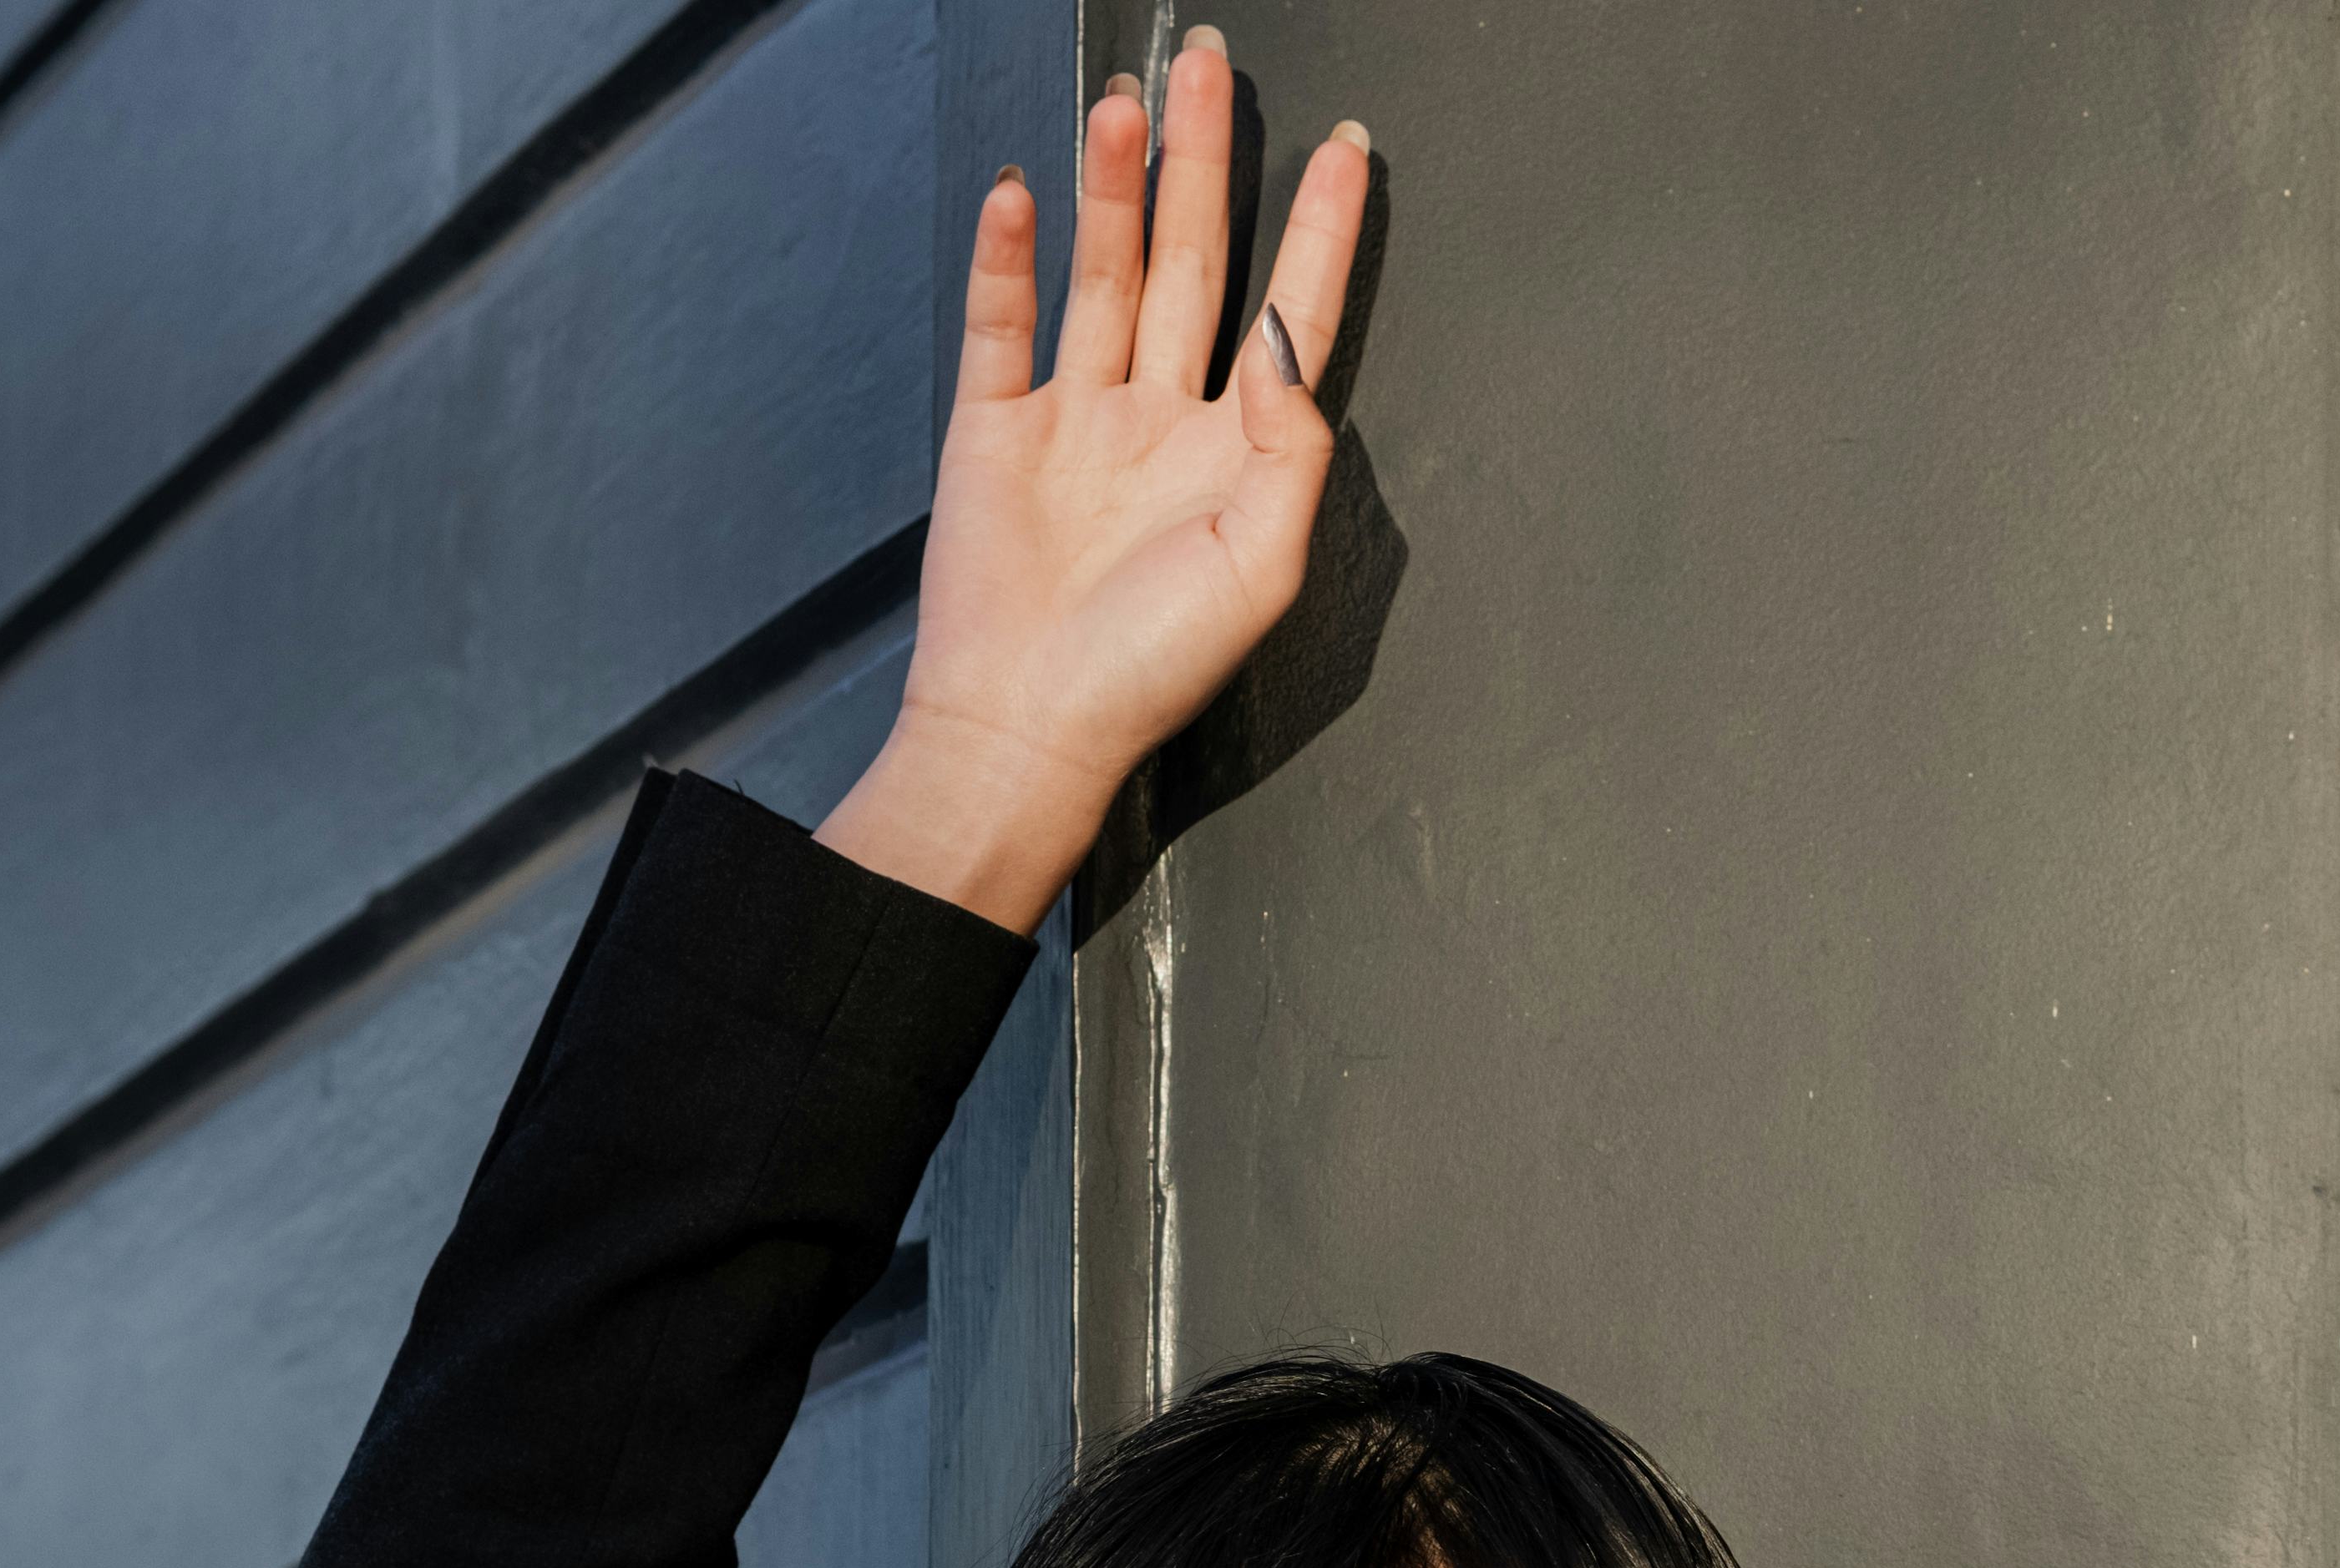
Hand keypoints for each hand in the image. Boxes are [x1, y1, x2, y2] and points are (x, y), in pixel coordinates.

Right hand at [821, 33, 1368, 932]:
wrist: (1025, 730)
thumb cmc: (1146, 674)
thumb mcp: (1258, 568)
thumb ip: (1289, 448)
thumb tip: (1288, 340)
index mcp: (1234, 454)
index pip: (1290, 313)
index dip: (1318, 231)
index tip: (1344, 150)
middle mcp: (1159, 418)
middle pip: (1193, 259)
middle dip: (1203, 161)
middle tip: (1209, 66)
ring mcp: (1075, 416)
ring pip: (1105, 270)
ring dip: (1115, 186)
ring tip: (1127, 105)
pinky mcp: (995, 427)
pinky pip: (1004, 321)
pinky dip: (1010, 255)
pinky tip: (1025, 192)